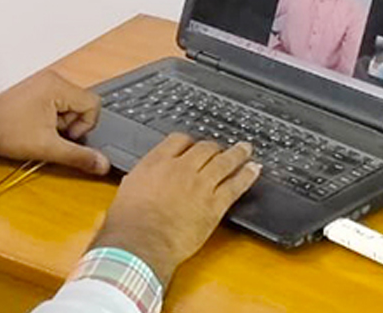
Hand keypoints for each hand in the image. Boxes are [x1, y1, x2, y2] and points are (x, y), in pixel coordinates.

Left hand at [0, 70, 109, 175]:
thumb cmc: (6, 133)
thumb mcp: (48, 148)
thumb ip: (79, 156)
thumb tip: (102, 164)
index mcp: (57, 86)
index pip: (93, 104)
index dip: (85, 125)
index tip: (66, 135)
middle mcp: (52, 79)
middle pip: (82, 104)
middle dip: (71, 124)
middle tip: (51, 133)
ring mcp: (43, 83)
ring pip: (70, 105)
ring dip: (61, 122)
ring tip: (41, 130)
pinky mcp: (36, 90)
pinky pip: (57, 103)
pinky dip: (52, 118)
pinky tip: (37, 126)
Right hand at [91, 133, 260, 284]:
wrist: (141, 242)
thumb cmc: (128, 222)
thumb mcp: (127, 189)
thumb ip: (140, 179)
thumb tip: (140, 180)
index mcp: (157, 162)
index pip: (179, 140)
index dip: (190, 141)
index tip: (194, 144)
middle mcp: (181, 168)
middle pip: (205, 148)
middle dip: (214, 147)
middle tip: (220, 148)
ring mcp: (200, 185)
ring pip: (224, 162)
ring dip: (238, 154)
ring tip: (246, 148)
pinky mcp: (214, 204)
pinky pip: (235, 185)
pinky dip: (247, 176)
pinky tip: (254, 170)